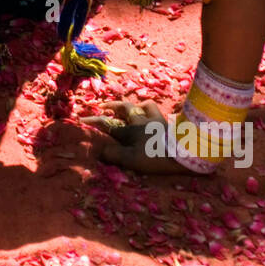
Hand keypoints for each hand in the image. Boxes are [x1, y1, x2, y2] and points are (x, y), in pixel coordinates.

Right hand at [80, 99, 200, 175]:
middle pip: (124, 108)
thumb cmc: (155, 156)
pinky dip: (153, 111)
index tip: (80, 121)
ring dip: (136, 105)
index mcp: (129, 131)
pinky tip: (153, 115)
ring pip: (144, 106)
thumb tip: (97, 149)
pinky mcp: (169, 123)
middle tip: (104, 106)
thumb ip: (113, 154)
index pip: (106, 124)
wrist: (184, 152)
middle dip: (112, 106)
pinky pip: (160, 112)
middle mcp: (141, 121)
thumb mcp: (131, 160)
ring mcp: (156, 120)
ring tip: (132, 108)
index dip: (92, 122)